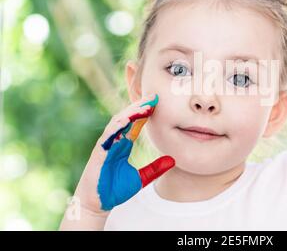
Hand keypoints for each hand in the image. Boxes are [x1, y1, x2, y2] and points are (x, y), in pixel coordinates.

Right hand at [73, 94, 174, 212]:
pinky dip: (117, 126)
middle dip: (139, 106)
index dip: (145, 112)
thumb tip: (173, 160)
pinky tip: (127, 119)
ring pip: (117, 122)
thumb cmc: (115, 190)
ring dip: (130, 112)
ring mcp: (106, 145)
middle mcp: (114, 141)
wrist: (98, 204)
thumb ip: (155, 168)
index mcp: (123, 144)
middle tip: (153, 97)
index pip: (135, 123)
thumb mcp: (142, 178)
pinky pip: (107, 135)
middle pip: (127, 118)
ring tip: (144, 105)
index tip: (158, 102)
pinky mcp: (99, 153)